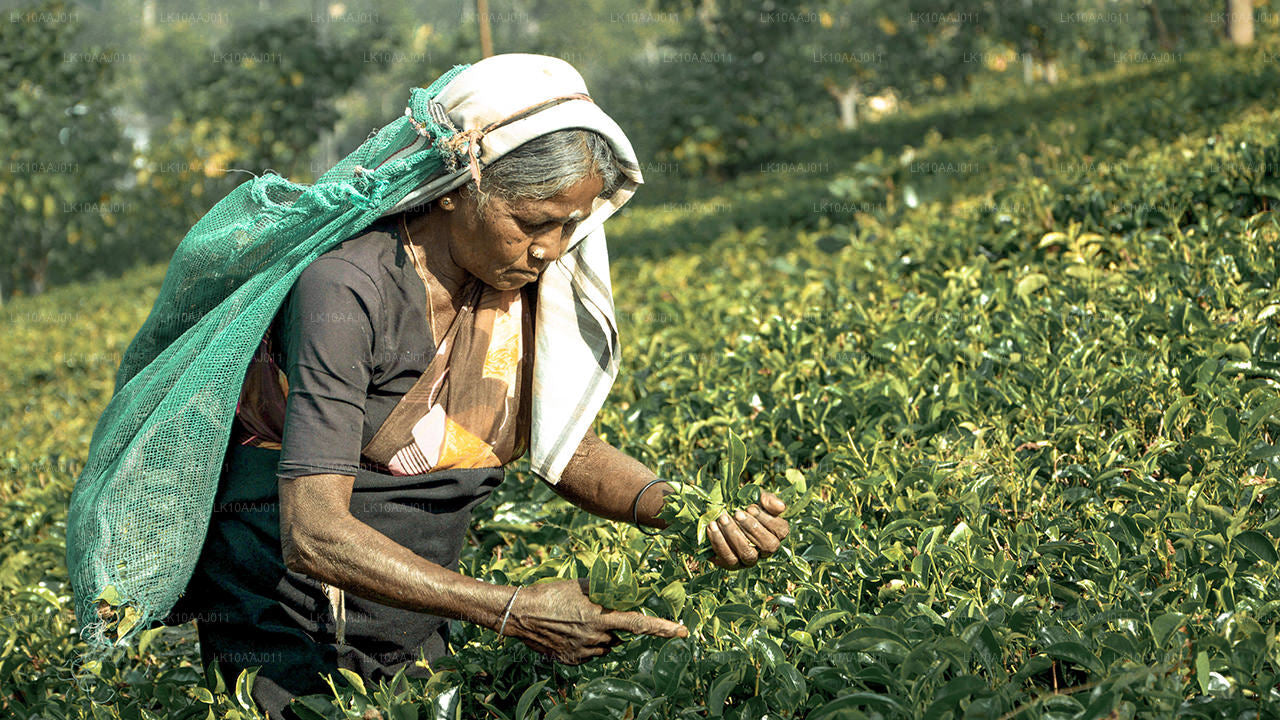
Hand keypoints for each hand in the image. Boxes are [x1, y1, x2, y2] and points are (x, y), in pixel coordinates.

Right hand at [502, 579, 687, 664]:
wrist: (521, 614)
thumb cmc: (551, 594)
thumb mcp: (580, 586)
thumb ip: (604, 591)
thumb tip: (622, 589)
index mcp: (601, 617)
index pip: (639, 624)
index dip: (663, 628)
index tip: (682, 631)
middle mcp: (596, 637)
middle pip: (619, 636)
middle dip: (613, 626)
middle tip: (593, 613)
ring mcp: (583, 651)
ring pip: (605, 646)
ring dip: (600, 636)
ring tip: (576, 620)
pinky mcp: (572, 661)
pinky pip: (589, 654)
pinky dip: (585, 644)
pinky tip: (568, 632)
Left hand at [707, 491, 789, 569]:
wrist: (720, 515)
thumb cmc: (743, 507)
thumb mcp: (757, 499)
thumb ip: (769, 500)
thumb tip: (781, 507)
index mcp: (775, 534)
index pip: (781, 531)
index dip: (767, 520)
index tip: (750, 508)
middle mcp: (765, 551)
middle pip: (767, 546)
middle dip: (751, 528)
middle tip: (737, 513)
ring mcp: (749, 560)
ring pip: (747, 554)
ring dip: (734, 535)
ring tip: (722, 518)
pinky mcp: (731, 564)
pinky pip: (728, 559)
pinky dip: (719, 542)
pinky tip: (712, 527)